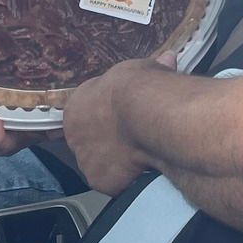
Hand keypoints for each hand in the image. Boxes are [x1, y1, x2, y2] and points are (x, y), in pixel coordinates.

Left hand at [62, 61, 158, 195]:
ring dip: (118, 163)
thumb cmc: (141, 87)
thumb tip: (167, 59)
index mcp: (77, 106)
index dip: (108, 118)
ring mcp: (86, 160)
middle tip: (135, 140)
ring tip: (143, 157)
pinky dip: (128, 180)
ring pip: (102, 165)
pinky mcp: (100, 182)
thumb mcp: (144, 69)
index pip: (88, 115)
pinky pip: (115, 183)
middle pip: (91, 142)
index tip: (126, 118)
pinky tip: (145, 172)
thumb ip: (150, 69)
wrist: (147, 115)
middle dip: (110, 142)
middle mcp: (74, 135)